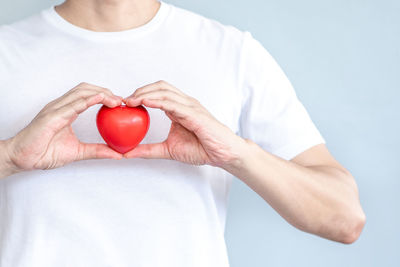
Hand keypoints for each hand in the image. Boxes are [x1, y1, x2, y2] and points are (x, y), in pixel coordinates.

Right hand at [4, 82, 122, 172]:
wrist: (22, 158)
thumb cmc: (44, 152)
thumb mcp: (77, 152)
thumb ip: (97, 151)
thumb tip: (118, 154)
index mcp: (66, 111)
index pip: (87, 95)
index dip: (104, 95)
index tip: (119, 103)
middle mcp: (61, 106)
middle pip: (86, 89)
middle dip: (105, 91)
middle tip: (120, 101)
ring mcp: (55, 109)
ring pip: (80, 92)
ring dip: (100, 93)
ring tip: (115, 100)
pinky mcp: (51, 116)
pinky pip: (71, 105)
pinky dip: (87, 100)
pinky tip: (99, 99)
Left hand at [123, 80, 248, 168]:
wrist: (223, 154)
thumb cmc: (202, 149)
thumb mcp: (168, 150)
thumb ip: (149, 150)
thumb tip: (127, 153)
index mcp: (179, 108)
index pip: (157, 93)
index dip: (140, 95)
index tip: (125, 104)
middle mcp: (184, 103)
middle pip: (160, 87)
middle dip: (140, 90)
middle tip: (124, 101)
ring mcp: (190, 106)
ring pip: (165, 91)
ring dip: (145, 94)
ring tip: (130, 101)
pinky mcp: (194, 114)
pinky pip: (173, 103)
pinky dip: (157, 101)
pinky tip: (145, 103)